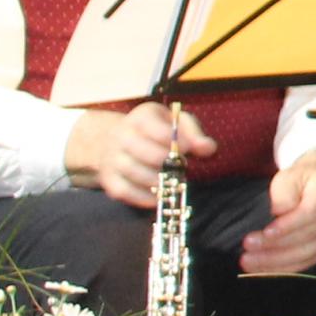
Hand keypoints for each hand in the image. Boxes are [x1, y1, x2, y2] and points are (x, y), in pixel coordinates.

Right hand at [64, 102, 210, 207]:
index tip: (188, 150)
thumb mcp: (175, 121)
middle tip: (182, 168)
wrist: (115, 139)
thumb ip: (193, 132)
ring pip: (135, 173)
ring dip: (159, 181)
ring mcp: (112, 158)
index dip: (179, 143)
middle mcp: (121, 136)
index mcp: (141, 117)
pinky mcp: (108, 178)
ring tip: (173, 182)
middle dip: (169, 164)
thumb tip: (208, 148)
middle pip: (148, 154)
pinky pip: (123, 191)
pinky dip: (142, 197)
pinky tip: (158, 196)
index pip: (161, 131)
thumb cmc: (155, 129)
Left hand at [240, 151, 315, 276]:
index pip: (310, 213)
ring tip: (249, 260)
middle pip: (305, 238)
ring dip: (274, 261)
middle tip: (247, 247)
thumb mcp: (288, 177)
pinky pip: (303, 263)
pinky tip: (262, 268)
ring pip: (303, 254)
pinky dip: (281, 268)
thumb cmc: (300, 180)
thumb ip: (284, 193)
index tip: (265, 231)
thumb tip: (278, 211)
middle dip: (273, 246)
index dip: (287, 226)